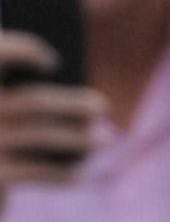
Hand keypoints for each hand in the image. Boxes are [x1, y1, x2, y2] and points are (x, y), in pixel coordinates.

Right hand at [0, 40, 107, 193]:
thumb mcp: (5, 112)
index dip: (25, 50)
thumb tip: (78, 96)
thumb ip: (24, 95)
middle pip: (35, 102)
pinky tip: (81, 171)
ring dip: (79, 138)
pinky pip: (38, 170)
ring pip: (43, 135)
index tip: (55, 61)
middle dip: (73, 104)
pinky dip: (63, 171)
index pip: (1, 53)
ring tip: (107, 139)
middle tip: (102, 106)